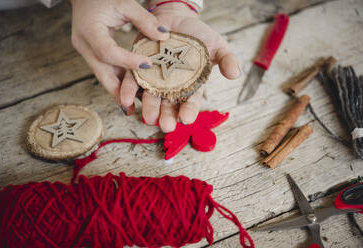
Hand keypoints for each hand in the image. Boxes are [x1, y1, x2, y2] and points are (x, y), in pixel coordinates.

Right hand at [69, 0, 168, 106]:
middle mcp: (84, 45)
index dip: (127, 61)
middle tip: (132, 108)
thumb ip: (144, 19)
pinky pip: (105, 71)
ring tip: (131, 108)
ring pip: (102, 76)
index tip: (148, 65)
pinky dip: (117, 81)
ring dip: (118, 91)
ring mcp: (85, 51)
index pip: (108, 52)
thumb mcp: (125, 3)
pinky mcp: (91, 54)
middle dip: (117, 92)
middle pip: (101, 73)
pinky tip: (129, 91)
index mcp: (89, 30)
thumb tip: (165, 37)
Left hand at [120, 1, 240, 132]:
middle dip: (167, 116)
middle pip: (169, 105)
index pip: (190, 102)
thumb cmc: (198, 35)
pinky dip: (128, 92)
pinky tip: (126, 101)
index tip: (186, 119)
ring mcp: (154, 79)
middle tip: (165, 126)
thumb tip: (236, 74)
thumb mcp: (216, 45)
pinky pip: (132, 82)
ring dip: (148, 108)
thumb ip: (227, 59)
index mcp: (190, 86)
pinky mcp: (138, 68)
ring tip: (148, 118)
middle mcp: (171, 87)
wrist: (175, 18)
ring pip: (150, 97)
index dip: (189, 111)